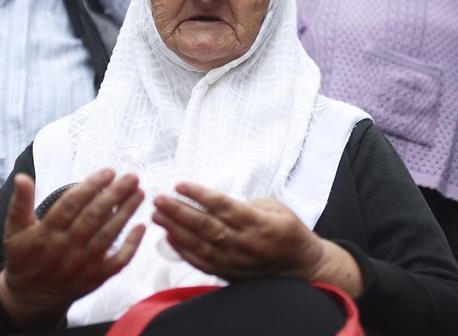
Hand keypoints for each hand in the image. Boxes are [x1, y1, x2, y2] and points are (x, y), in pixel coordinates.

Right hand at [0, 169, 144, 329]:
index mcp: (46, 234)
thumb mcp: (14, 230)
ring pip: (107, 236)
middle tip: (132, 177)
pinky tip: (141, 226)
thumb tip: (22, 176)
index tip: (109, 171)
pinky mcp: (95, 278)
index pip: (71, 205)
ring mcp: (82, 265)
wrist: (31, 298)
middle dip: (115, 195)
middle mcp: (65, 249)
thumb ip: (20, 203)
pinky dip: (131, 246)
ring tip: (140, 193)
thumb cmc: (24, 258)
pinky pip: (117, 262)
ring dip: (126, 214)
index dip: (91, 186)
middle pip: (93, 218)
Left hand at [152, 182, 362, 295]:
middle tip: (159, 198)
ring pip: (198, 245)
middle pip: (205, 225)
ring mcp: (234, 261)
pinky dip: (182, 250)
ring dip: (174, 229)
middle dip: (178, 211)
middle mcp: (244, 243)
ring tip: (157, 215)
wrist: (300, 265)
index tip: (180, 184)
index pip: (222, 206)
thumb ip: (243, 204)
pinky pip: (200, 262)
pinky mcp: (228, 273)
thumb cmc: (287, 230)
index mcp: (257, 223)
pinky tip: (168, 236)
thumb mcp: (274, 207)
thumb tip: (214, 201)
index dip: (199, 195)